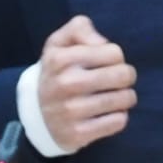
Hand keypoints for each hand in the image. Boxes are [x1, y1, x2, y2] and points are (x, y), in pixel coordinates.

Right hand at [37, 15, 136, 153]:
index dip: (115, 57)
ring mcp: (70, 111)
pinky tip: (108, 114)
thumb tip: (102, 43)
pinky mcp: (78, 134)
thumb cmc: (57, 72)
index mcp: (60, 59)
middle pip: (122, 75)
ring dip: (126, 97)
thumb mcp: (59, 42)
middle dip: (127, 76)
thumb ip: (80, 28)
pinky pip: (118, 122)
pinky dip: (119, 117)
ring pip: (124, 99)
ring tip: (115, 97)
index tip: (106, 63)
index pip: (114, 53)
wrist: (36, 114)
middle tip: (118, 80)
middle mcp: (64, 84)